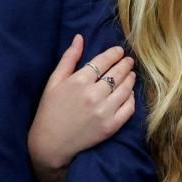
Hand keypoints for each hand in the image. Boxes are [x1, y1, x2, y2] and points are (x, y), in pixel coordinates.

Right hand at [28, 35, 136, 175]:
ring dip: (130, 79)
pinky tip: (129, 93)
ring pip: (126, 89)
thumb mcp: (54, 82)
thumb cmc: (50, 110)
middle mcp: (93, 95)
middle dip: (125, 64)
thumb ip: (68, 59)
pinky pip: (129, 108)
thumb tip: (79, 37)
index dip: (114, 54)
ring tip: (131, 74)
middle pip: (117, 73)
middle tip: (129, 61)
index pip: (103, 61)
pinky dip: (131, 98)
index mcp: (78, 81)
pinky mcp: (111, 126)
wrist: (50, 144)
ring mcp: (104, 111)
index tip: (119, 51)